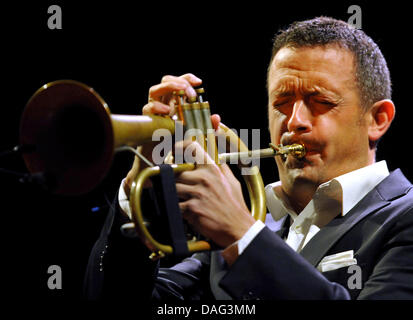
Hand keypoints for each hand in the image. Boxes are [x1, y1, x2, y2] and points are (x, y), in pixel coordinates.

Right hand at [124, 73, 219, 196]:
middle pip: (166, 81)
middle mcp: (162, 103)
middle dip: (179, 82)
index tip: (199, 82)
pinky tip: (167, 112)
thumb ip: (207, 126)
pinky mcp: (147, 121)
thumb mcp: (195, 134)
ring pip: (154, 90)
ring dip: (168, 88)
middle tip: (190, 92)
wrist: (159, 162)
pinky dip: (157, 108)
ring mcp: (153, 111)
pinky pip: (148, 109)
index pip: (179, 83)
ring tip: (180, 95)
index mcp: (174, 102)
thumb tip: (216, 118)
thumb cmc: (176, 145)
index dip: (187, 78)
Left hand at [175, 140, 255, 247]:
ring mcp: (197, 193)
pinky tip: (186, 211)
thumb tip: (217, 157)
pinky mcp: (192, 208)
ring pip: (173, 187)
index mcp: (213, 169)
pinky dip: (177, 208)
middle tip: (180, 185)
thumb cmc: (235, 207)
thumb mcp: (232, 182)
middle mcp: (204, 179)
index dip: (179, 147)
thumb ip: (222, 168)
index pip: (192, 148)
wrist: (238, 228)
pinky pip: (175, 204)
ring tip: (184, 199)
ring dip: (175, 194)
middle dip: (175, 179)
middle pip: (176, 171)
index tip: (174, 152)